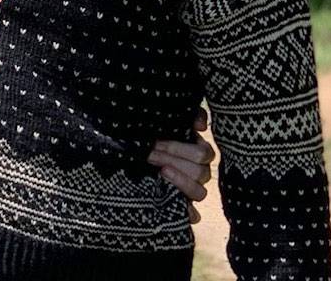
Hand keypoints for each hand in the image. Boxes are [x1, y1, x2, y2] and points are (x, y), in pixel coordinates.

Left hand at [147, 109, 214, 223]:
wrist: (127, 152)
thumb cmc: (149, 134)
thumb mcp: (164, 120)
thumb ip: (187, 115)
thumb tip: (200, 126)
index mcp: (196, 150)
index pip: (203, 153)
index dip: (179, 149)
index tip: (157, 144)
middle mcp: (197, 171)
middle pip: (200, 171)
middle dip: (173, 161)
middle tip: (151, 155)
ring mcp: (191, 190)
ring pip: (200, 192)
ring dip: (180, 181)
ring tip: (160, 172)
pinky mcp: (182, 206)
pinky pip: (194, 215)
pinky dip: (188, 212)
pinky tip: (175, 204)